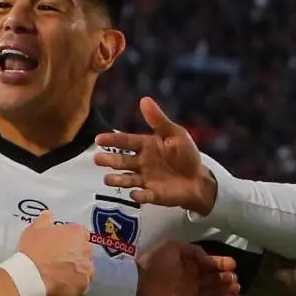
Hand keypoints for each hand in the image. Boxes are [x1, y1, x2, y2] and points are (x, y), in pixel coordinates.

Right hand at [15, 211, 95, 295]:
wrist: (30, 277)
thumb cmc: (33, 251)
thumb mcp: (34, 229)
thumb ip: (44, 220)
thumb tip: (48, 215)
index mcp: (77, 233)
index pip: (80, 234)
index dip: (69, 240)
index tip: (59, 246)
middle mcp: (87, 250)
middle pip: (83, 252)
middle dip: (74, 255)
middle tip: (58, 261)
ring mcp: (87, 270)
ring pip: (84, 269)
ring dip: (75, 271)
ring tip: (59, 276)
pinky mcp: (84, 287)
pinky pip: (81, 285)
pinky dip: (73, 286)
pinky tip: (61, 286)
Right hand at [94, 97, 217, 214]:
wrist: (198, 179)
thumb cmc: (186, 154)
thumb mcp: (175, 134)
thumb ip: (158, 120)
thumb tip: (144, 99)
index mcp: (146, 146)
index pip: (126, 142)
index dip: (113, 140)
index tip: (99, 139)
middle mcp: (141, 163)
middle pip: (122, 161)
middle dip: (110, 161)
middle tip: (97, 159)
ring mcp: (146, 179)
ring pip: (128, 179)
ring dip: (118, 180)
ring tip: (107, 179)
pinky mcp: (153, 194)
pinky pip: (145, 195)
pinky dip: (139, 196)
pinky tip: (134, 195)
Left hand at [133, 241, 239, 295]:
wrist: (138, 284)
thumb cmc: (155, 263)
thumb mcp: (175, 248)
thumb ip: (195, 252)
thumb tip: (211, 261)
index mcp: (189, 267)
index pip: (210, 266)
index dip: (222, 265)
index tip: (232, 265)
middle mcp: (192, 282)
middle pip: (214, 282)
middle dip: (226, 280)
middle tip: (235, 279)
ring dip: (225, 292)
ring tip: (236, 289)